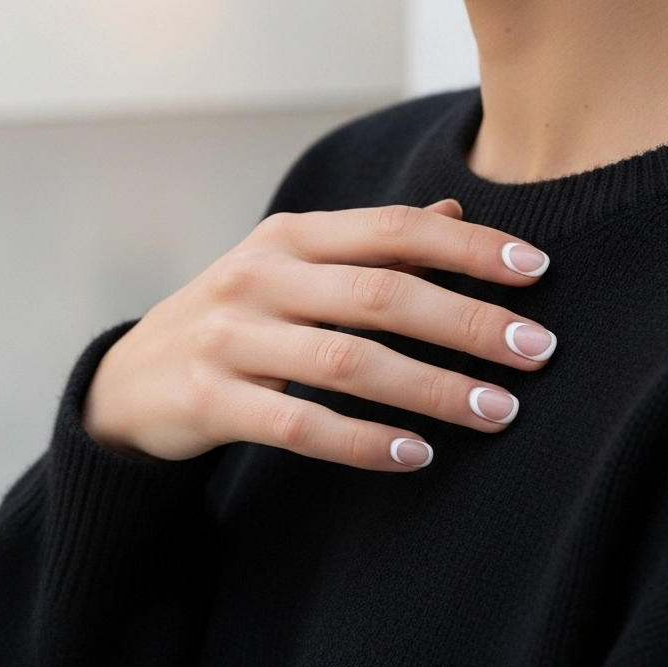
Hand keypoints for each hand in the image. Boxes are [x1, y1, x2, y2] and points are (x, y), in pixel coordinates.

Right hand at [82, 200, 554, 471]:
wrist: (129, 379)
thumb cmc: (236, 315)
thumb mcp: (292, 264)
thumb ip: (370, 243)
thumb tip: (457, 211)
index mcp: (289, 235)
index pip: (394, 228)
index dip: (469, 246)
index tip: (537, 269)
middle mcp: (260, 276)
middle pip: (381, 293)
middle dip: (467, 321)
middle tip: (537, 351)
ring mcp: (231, 337)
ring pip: (348, 361)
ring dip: (431, 387)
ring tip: (496, 411)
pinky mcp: (210, 400)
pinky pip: (299, 424)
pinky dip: (362, 442)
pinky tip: (416, 455)